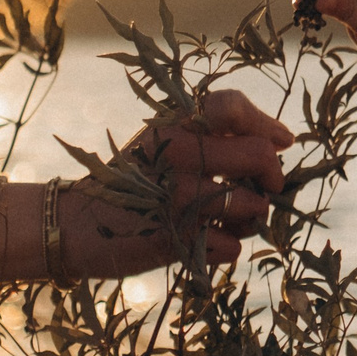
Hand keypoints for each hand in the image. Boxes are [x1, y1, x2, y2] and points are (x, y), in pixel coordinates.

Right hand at [0, 89, 293, 279]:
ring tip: (228, 221)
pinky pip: (232, 247)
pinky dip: (226, 249)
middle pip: (260, 156)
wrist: (73, 224)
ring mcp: (177, 197)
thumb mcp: (160, 139)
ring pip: (253, 207)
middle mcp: (178, 154)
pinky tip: (203, 243)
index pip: (233, 106)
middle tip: (264, 188)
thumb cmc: (132, 181)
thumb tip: (283, 139)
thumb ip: (213, 132)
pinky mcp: (174, 238)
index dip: (266, 124)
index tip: (281, 142)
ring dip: (250, 220)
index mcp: (174, 124)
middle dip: (273, 177)